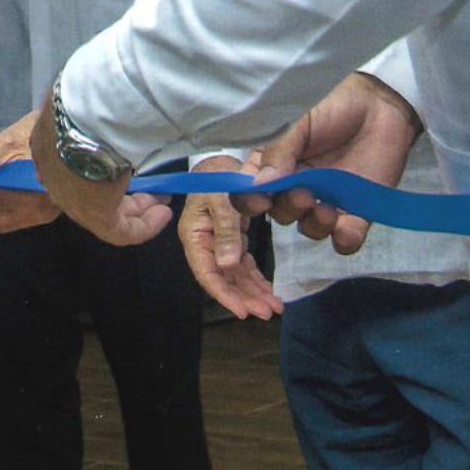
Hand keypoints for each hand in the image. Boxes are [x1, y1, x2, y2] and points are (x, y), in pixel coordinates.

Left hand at [31, 95, 172, 247]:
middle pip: (90, 191)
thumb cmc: (89, 99)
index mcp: (48, 145)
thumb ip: (91, 109)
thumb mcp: (84, 97)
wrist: (90, 114)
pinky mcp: (95, 215)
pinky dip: (144, 226)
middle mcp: (56, 177)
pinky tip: (163, 214)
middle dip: (123, 192)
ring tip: (161, 203)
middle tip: (149, 189)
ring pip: (107, 212)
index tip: (122, 165)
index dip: (99, 169)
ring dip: (138, 209)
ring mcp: (74, 198)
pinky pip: (122, 230)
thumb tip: (105, 102)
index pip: (71, 165)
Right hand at [179, 153, 281, 318]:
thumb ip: (226, 231)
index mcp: (195, 236)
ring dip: (253, 292)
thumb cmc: (216, 175)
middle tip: (268, 312)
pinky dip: (257, 278)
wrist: (224, 157)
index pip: (207, 273)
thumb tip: (228, 266)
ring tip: (274, 307)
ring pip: (236, 275)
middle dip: (245, 298)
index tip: (243, 312)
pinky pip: (244, 264)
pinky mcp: (233, 238)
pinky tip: (270, 291)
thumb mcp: (221, 199)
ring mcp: (219, 243)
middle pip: (224, 279)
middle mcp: (205, 244)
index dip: (224, 295)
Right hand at [251, 71, 421, 255]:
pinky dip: (344, 240)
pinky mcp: (357, 212)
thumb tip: (260, 185)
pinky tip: (345, 230)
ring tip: (328, 209)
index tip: (261, 199)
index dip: (249, 201)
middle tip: (304, 194)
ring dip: (315, 225)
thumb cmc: (334, 105)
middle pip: (279, 214)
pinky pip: (346, 239)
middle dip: (288, 209)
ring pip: (309, 229)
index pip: (250, 192)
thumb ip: (279, 150)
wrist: (380, 105)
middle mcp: (296, 187)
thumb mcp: (299, 120)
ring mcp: (326, 201)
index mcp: (275, 165)